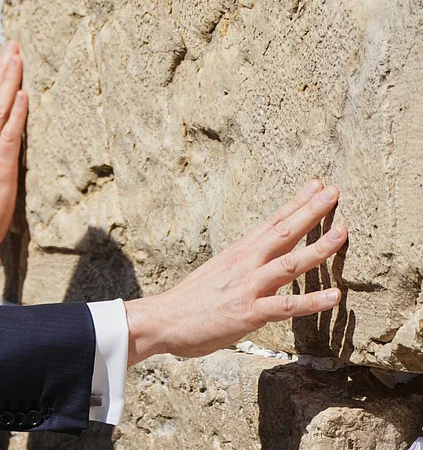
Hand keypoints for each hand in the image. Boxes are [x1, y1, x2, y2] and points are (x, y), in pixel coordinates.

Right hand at [124, 180, 346, 364]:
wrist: (162, 320)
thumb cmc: (188, 301)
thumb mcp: (216, 273)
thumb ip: (241, 267)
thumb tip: (259, 262)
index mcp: (237, 253)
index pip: (271, 222)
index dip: (295, 203)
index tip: (315, 185)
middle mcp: (245, 264)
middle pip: (283, 232)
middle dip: (310, 211)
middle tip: (334, 191)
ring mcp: (248, 287)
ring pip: (290, 264)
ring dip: (319, 248)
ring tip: (343, 233)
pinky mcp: (249, 313)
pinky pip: (287, 306)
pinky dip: (312, 301)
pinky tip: (335, 296)